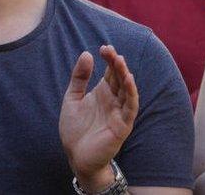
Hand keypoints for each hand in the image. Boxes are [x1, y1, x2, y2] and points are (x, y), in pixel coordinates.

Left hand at [60, 45, 138, 191]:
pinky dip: (132, 92)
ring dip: (125, 74)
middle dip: (116, 63)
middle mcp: (114, 99)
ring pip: (127, 88)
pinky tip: (129, 79)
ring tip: (119, 60)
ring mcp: (120, 110)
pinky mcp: (123, 124)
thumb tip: (87, 54)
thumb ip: (79, 78)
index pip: (111, 71)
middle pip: (119, 77)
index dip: (109, 59)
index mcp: (104, 92)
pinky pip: (131, 106)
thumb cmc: (75, 129)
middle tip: (110, 50)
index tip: (104, 48)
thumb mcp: (72, 99)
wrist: (77, 156)